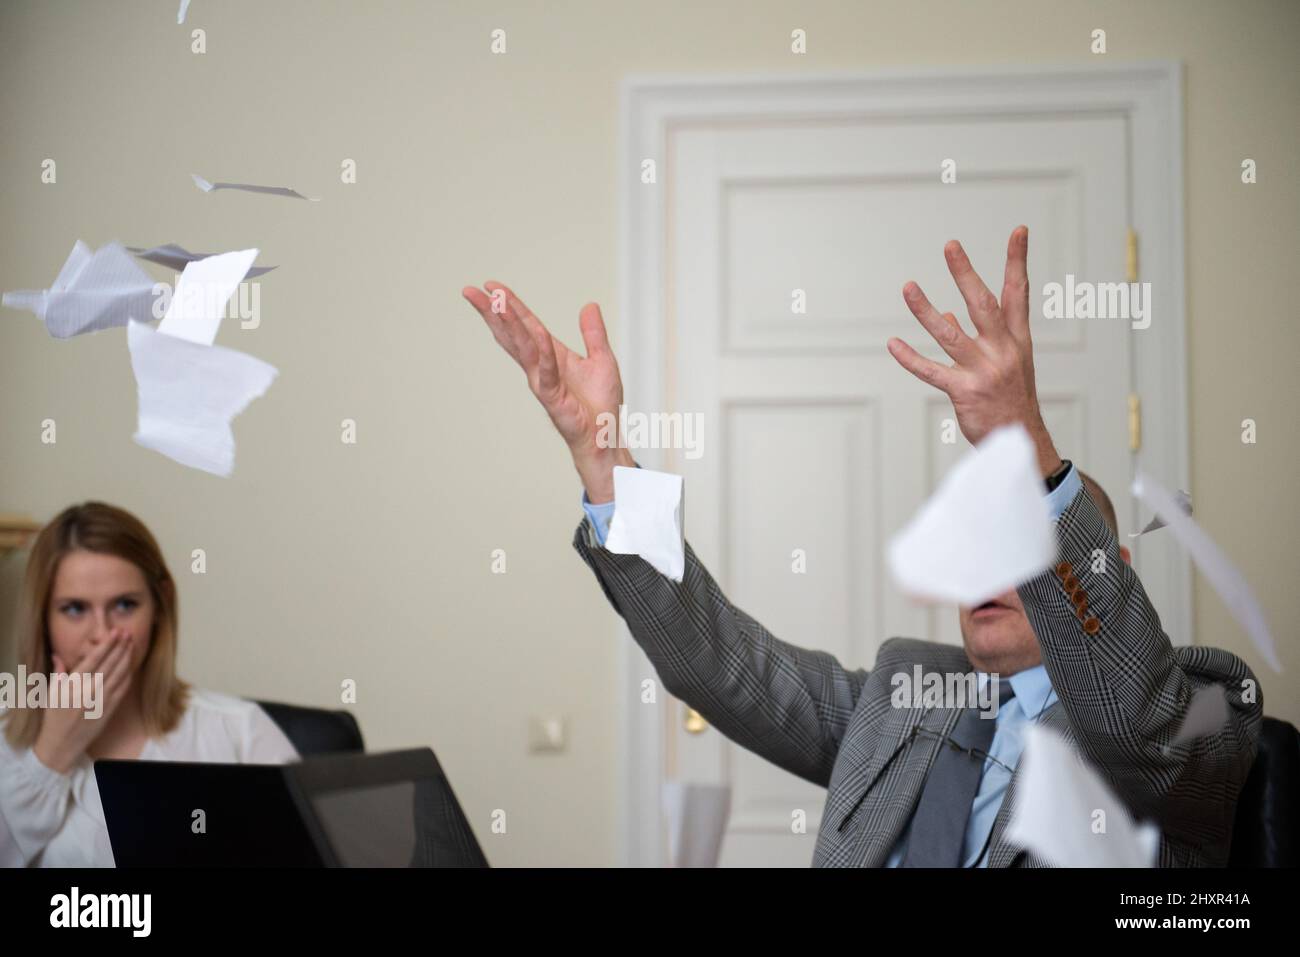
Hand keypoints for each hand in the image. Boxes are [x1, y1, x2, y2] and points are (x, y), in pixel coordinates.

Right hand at [32, 629, 136, 773]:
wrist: (62, 744)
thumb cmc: (54, 717)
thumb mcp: (51, 694)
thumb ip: (58, 673)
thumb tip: (57, 655)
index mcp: (73, 685)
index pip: (94, 659)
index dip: (106, 644)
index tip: (114, 633)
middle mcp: (89, 691)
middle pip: (109, 664)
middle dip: (120, 647)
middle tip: (127, 632)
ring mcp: (101, 700)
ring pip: (119, 674)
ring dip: (127, 658)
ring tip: (131, 644)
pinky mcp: (109, 709)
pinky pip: (122, 689)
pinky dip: (128, 675)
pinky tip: (131, 665)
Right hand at [462, 281, 634, 501]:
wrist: (605, 435)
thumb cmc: (601, 403)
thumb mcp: (602, 359)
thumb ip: (593, 333)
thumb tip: (589, 305)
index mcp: (551, 354)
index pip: (526, 324)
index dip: (510, 305)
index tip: (492, 286)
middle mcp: (541, 366)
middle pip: (512, 333)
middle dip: (493, 311)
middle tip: (472, 291)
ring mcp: (543, 381)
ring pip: (523, 347)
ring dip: (508, 324)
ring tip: (494, 303)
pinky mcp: (553, 397)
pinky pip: (547, 370)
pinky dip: (543, 351)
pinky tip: (538, 331)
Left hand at [886, 226, 1061, 476]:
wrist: (1020, 440)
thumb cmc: (1010, 398)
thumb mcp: (1004, 363)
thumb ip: (977, 336)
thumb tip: (946, 315)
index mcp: (1016, 339)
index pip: (1018, 293)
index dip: (1017, 261)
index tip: (1018, 231)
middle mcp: (1002, 350)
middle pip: (982, 304)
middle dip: (965, 273)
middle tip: (951, 245)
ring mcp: (984, 370)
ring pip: (950, 334)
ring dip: (925, 310)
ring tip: (908, 287)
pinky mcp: (964, 392)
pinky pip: (932, 371)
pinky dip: (910, 358)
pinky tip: (893, 344)